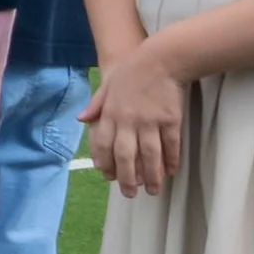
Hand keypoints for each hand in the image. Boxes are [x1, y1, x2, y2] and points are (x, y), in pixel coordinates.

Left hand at [88, 79, 187, 196]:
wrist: (161, 59)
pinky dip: (171, 160)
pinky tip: (171, 172)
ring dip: (152, 176)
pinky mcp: (171, 120)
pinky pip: (171, 145)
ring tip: (153, 191)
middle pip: (126, 155)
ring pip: (150, 155)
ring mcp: (151, 121)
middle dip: (128, 178)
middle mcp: (129, 120)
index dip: (106, 163)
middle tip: (131, 194)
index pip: (104, 144)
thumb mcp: (108, 84)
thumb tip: (81, 120)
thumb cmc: (133, 70)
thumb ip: (96, 104)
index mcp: (111, 113)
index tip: (109, 177)